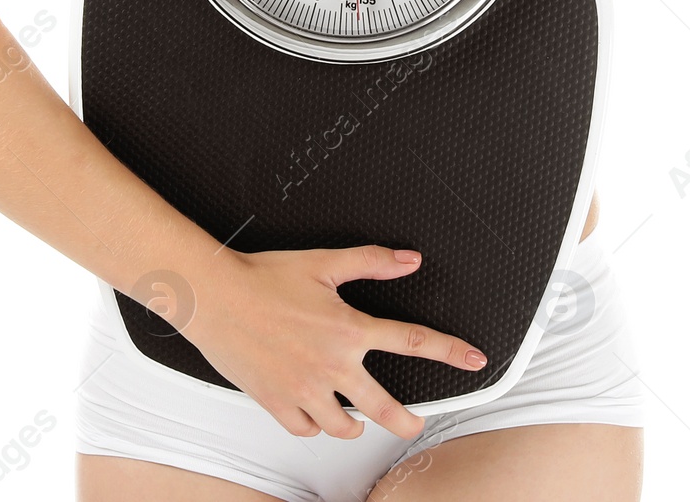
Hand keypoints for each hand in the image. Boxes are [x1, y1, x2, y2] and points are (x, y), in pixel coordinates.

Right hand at [178, 243, 486, 439]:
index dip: (448, 351)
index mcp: (348, 329)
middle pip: (383, 408)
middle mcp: (331, 366)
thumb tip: (409, 260)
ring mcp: (304, 390)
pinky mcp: (277, 404)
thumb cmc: (265, 277)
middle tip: (415, 425)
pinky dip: (315, 425)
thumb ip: (371, 262)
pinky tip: (316, 413)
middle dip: (407, 421)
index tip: (474, 361)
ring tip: (357, 417)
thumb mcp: (324, 262)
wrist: (215, 296)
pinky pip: (307, 430)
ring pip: (343, 426)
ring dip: (355, 424)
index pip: (411, 341)